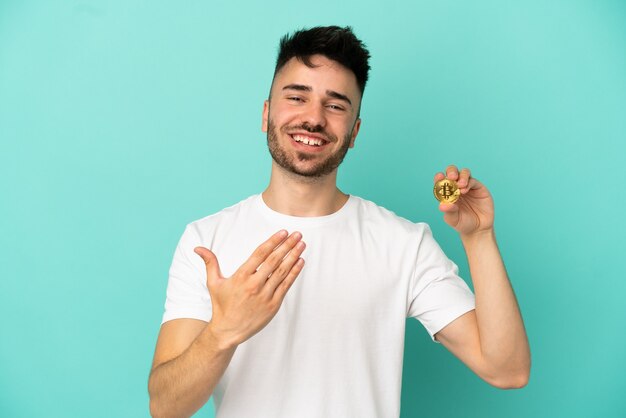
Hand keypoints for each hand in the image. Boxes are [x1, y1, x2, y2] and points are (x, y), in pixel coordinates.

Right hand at [194, 230, 305, 347]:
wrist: (228, 331)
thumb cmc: (221, 305)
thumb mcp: (213, 283)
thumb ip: (210, 263)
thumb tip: (198, 248)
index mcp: (241, 276)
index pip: (260, 254)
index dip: (273, 242)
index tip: (283, 232)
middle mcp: (254, 284)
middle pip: (274, 261)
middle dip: (287, 246)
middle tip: (297, 234)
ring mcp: (265, 295)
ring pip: (282, 272)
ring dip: (293, 256)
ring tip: (302, 244)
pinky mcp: (273, 305)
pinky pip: (286, 285)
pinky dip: (294, 273)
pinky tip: (300, 261)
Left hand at [435, 165, 494, 236]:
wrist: (479, 228)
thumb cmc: (463, 223)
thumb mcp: (453, 219)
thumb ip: (448, 211)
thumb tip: (442, 205)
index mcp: (447, 193)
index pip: (441, 181)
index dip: (439, 177)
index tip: (439, 177)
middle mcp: (456, 187)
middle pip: (452, 172)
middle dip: (451, 172)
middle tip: (452, 177)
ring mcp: (468, 186)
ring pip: (464, 173)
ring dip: (461, 176)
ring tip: (460, 186)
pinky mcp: (478, 188)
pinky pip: (473, 181)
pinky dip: (468, 183)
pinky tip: (465, 190)